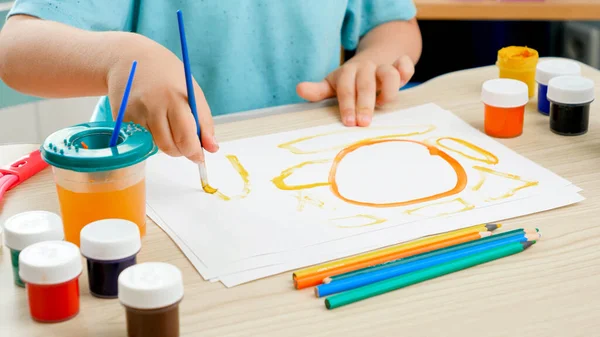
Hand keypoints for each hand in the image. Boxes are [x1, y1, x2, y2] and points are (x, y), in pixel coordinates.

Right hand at [107, 36, 217, 162]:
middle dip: (181, 151)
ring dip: (166, 143)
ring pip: (155, 145)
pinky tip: (150, 116)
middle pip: (169, 146)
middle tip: (185, 143)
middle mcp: (153, 106)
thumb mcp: (193, 93)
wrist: (131, 58)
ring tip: (168, 123)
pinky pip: (141, 137)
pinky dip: (150, 134)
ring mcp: (135, 112)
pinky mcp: (121, 118)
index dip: (194, 152)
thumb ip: (205, 122)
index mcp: (176, 99)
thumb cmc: (168, 77)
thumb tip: (212, 148)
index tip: (199, 156)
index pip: (186, 138)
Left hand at [297, 55, 414, 126]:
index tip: (349, 123)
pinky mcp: (399, 67)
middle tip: (363, 124)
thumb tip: (299, 89)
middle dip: (365, 104)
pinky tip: (403, 82)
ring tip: (384, 105)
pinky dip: (406, 70)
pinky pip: (406, 65)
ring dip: (387, 91)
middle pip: (366, 84)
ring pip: (388, 73)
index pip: (345, 88)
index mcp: (347, 72)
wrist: (373, 57)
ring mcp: (383, 66)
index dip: (347, 105)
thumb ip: (318, 91)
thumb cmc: (350, 80)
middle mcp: (365, 68)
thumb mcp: (333, 84)